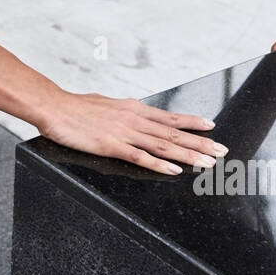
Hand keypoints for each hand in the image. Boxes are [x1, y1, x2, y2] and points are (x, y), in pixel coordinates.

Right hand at [37, 92, 226, 174]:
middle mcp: (133, 119)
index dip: (192, 121)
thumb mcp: (106, 105)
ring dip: (188, 154)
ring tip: (207, 162)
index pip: (169, 117)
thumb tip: (134, 113)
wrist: (54, 107)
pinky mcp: (112, 146)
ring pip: (163, 144)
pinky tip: (174, 169)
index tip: (211, 126)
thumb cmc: (75, 108)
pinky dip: (160, 163)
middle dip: (200, 142)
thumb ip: (123, 113)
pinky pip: (140, 157)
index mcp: (132, 109)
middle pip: (173, 132)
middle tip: (222, 150)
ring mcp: (124, 133)